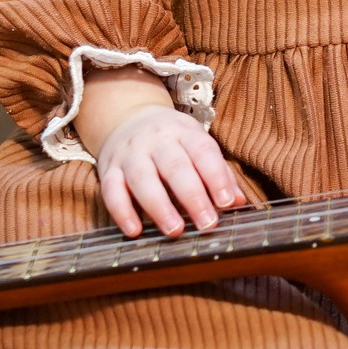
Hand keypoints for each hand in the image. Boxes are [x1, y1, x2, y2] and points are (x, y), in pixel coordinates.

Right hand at [93, 104, 245, 237]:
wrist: (127, 117)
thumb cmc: (172, 140)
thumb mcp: (197, 145)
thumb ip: (219, 172)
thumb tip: (239, 202)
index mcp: (184, 131)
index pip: (203, 151)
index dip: (216, 176)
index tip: (227, 203)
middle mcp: (156, 139)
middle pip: (175, 166)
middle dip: (193, 196)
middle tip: (207, 224)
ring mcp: (130, 153)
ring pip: (142, 178)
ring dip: (159, 206)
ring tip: (175, 231)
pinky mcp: (108, 168)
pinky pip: (111, 190)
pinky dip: (121, 211)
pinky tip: (134, 230)